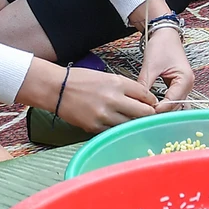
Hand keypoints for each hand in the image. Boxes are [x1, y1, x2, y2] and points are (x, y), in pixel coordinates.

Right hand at [29, 62, 159, 131]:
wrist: (57, 89)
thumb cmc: (81, 80)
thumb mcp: (107, 77)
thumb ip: (126, 88)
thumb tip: (142, 100)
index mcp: (117, 83)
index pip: (146, 95)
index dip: (151, 101)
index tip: (152, 104)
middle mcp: (113, 100)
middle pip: (143, 112)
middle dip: (148, 114)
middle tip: (148, 116)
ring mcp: (104, 115)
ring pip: (130, 124)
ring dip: (133, 123)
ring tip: (131, 120)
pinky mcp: (95, 127)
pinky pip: (114, 131)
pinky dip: (117, 128)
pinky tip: (115, 124)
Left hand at [138, 23, 193, 106]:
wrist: (165, 34)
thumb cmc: (162, 45)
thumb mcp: (150, 66)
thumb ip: (145, 85)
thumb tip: (139, 102)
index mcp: (185, 79)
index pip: (172, 102)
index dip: (158, 109)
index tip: (144, 113)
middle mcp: (188, 85)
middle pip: (175, 106)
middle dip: (160, 111)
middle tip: (144, 115)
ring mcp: (184, 86)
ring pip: (174, 105)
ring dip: (162, 109)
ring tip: (147, 112)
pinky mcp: (179, 85)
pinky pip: (172, 99)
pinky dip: (164, 104)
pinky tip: (153, 106)